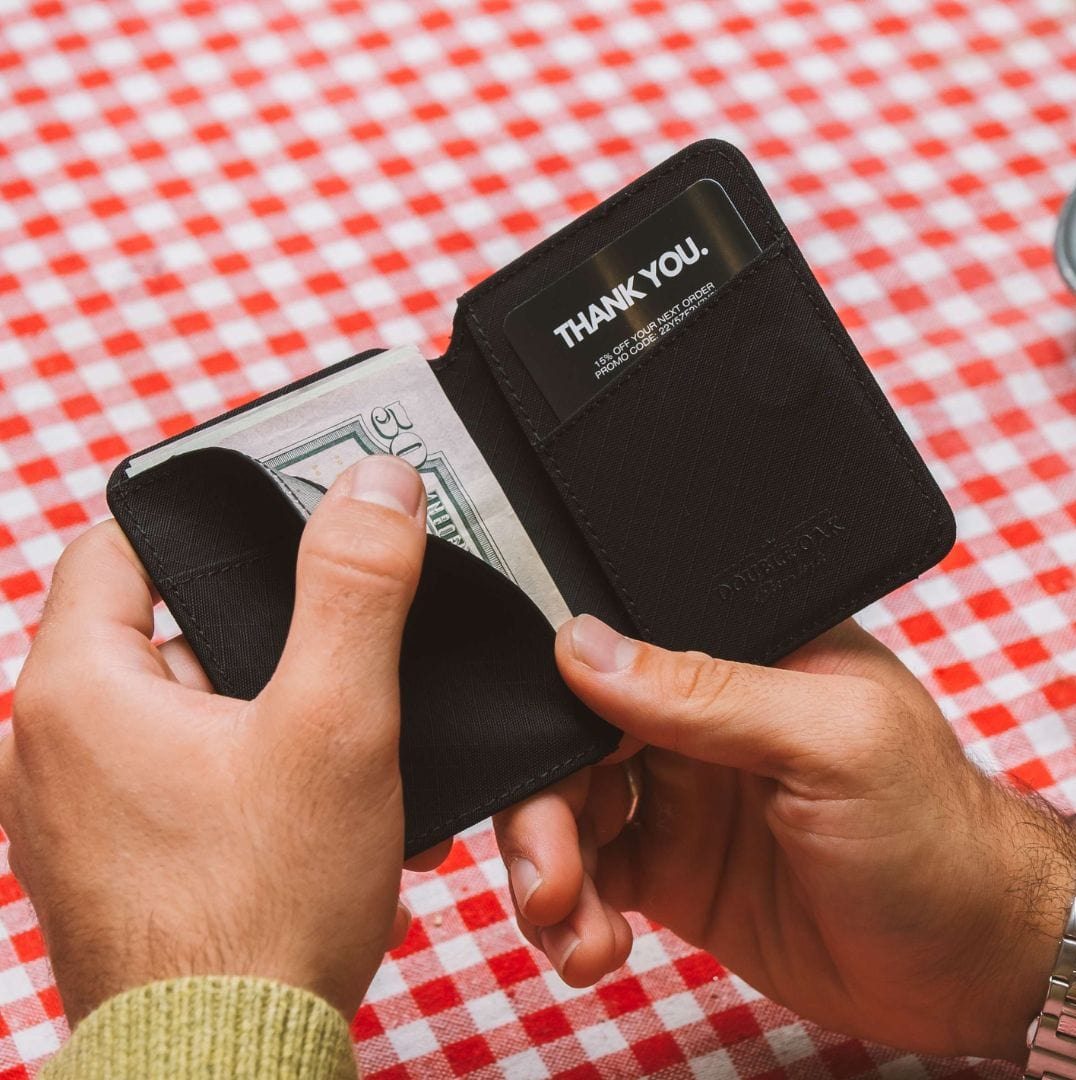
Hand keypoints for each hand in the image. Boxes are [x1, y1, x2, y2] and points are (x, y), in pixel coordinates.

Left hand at [0, 454, 428, 1023]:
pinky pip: (183, 775)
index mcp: (76, 690)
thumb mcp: (335, 722)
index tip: (271, 530)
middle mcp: (53, 747)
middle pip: (163, 627)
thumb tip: (376, 486)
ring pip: (184, 706)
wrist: (230, 1073)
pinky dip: (245, 769)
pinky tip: (315, 803)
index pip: (118, 545)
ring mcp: (81, 811)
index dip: (199, 522)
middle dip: (257, 629)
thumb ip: (357, 590)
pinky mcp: (117, 861)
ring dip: (262, 707)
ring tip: (338, 735)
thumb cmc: (263, 911)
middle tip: (333, 642)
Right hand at [495, 614, 1075, 1061]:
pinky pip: (590, 881)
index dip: (558, 706)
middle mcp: (695, 723)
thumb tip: (584, 646)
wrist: (968, 965)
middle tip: (547, 882)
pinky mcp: (672, 872)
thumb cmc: (932, 833)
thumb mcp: (831, 743)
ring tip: (574, 932)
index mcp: (735, 660)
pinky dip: (572, 916)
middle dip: (542, 815)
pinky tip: (594, 947)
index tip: (536, 762)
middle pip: (573, 744)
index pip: (614, 658)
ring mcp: (680, 798)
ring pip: (568, 817)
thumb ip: (709, 694)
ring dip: (549, 874)